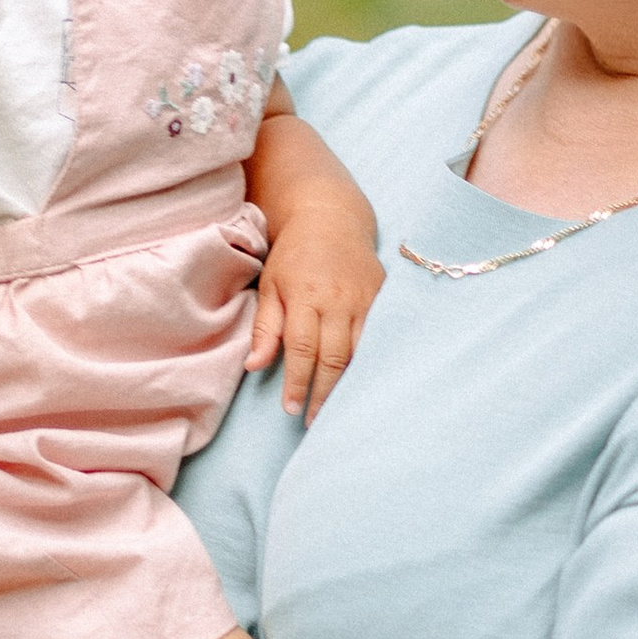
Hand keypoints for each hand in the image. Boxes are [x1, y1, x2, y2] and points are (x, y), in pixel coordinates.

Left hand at [247, 200, 386, 419]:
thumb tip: (254, 366)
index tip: (291, 409)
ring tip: (340, 409)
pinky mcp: (383, 296)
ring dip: (350, 383)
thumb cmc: (293, 255)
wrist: (331, 218)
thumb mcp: (270, 285)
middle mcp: (338, 299)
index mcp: (306, 296)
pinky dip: (373, 360)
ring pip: (362, 350)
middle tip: (314, 420)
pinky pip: (380, 336)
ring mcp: (365, 298)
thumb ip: (265, 327)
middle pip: (334, 356)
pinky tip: (367, 381)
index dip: (297, 382)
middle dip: (324, 392)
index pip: (302, 349)